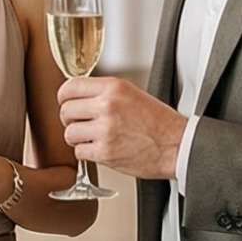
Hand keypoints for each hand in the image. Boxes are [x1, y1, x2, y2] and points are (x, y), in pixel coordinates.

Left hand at [59, 76, 187, 180]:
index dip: (64, 97)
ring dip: (77, 138)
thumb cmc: (159, 123)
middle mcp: (107, 106)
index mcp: (113, 88)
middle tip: (79, 124)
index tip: (65, 103)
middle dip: (69, 120)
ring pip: (69, 133)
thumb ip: (105, 94)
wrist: (177, 146)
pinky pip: (79, 152)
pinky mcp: (105, 152)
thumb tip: (80, 97)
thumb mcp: (132, 94)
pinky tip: (99, 150)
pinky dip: (86, 153)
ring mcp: (105, 129)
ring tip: (91, 138)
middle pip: (65, 110)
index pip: (71, 87)